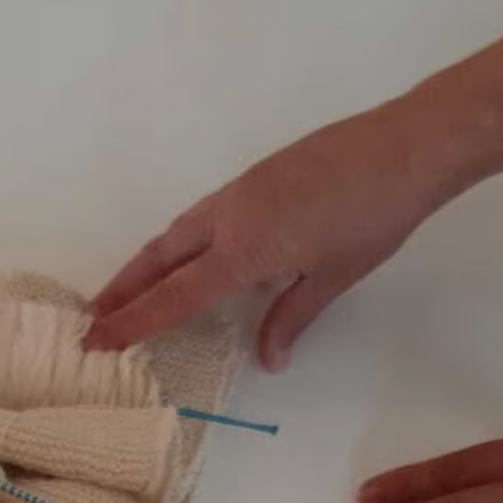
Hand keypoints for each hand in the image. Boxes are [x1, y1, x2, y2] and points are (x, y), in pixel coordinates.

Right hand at [85, 108, 460, 369]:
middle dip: (123, 289)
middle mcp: (229, 218)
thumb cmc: (375, 216)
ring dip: (147, 264)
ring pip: (178, 232)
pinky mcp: (257, 177)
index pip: (173, 296)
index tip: (95, 340)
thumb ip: (292, 316)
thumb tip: (269, 359)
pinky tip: (191, 258)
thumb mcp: (333, 277)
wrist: (411, 144)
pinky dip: (181, 243)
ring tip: (128, 289)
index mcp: (243, 250)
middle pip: (159, 257)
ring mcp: (241, 192)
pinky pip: (203, 216)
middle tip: (92, 318)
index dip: (131, 322)